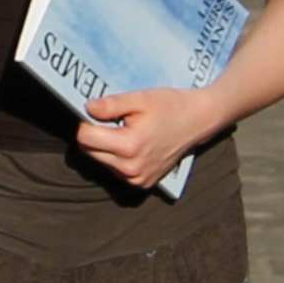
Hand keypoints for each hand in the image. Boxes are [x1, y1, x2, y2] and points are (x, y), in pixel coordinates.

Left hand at [72, 82, 227, 188]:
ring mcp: (137, 179)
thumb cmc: (171, 107)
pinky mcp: (142, 183)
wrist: (199, 121)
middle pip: (90, 151)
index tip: (94, 112)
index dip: (85, 122)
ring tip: (126, 131)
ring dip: (105, 147)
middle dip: (94, 135)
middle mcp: (131, 168)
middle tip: (112, 120)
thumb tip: (87, 108)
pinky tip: (133, 144)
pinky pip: (116, 170)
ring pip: (101, 162)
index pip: (85, 138)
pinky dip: (117, 157)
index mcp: (129, 146)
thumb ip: (110, 105)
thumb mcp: (140, 99)